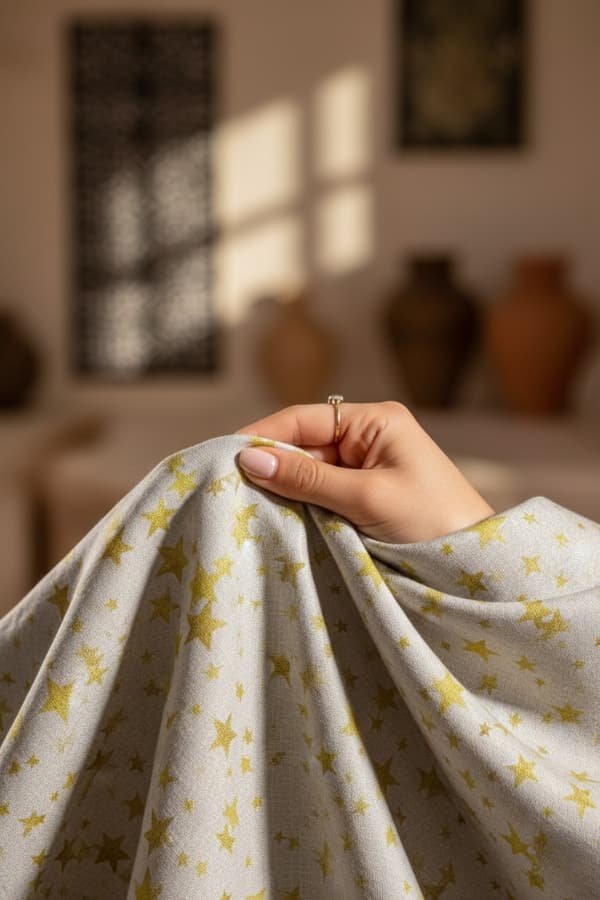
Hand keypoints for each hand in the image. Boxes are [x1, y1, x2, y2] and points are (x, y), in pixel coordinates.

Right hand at [235, 401, 494, 542]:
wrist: (480, 567)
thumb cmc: (432, 521)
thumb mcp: (365, 497)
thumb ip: (307, 478)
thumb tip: (248, 458)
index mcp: (377, 421)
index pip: (306, 419)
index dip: (265, 435)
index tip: (225, 455)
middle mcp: (370, 438)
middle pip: (305, 445)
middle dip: (271, 465)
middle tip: (229, 487)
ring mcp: (369, 469)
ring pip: (311, 472)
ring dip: (285, 489)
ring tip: (246, 505)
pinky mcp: (368, 499)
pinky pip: (323, 495)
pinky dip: (302, 506)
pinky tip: (278, 518)